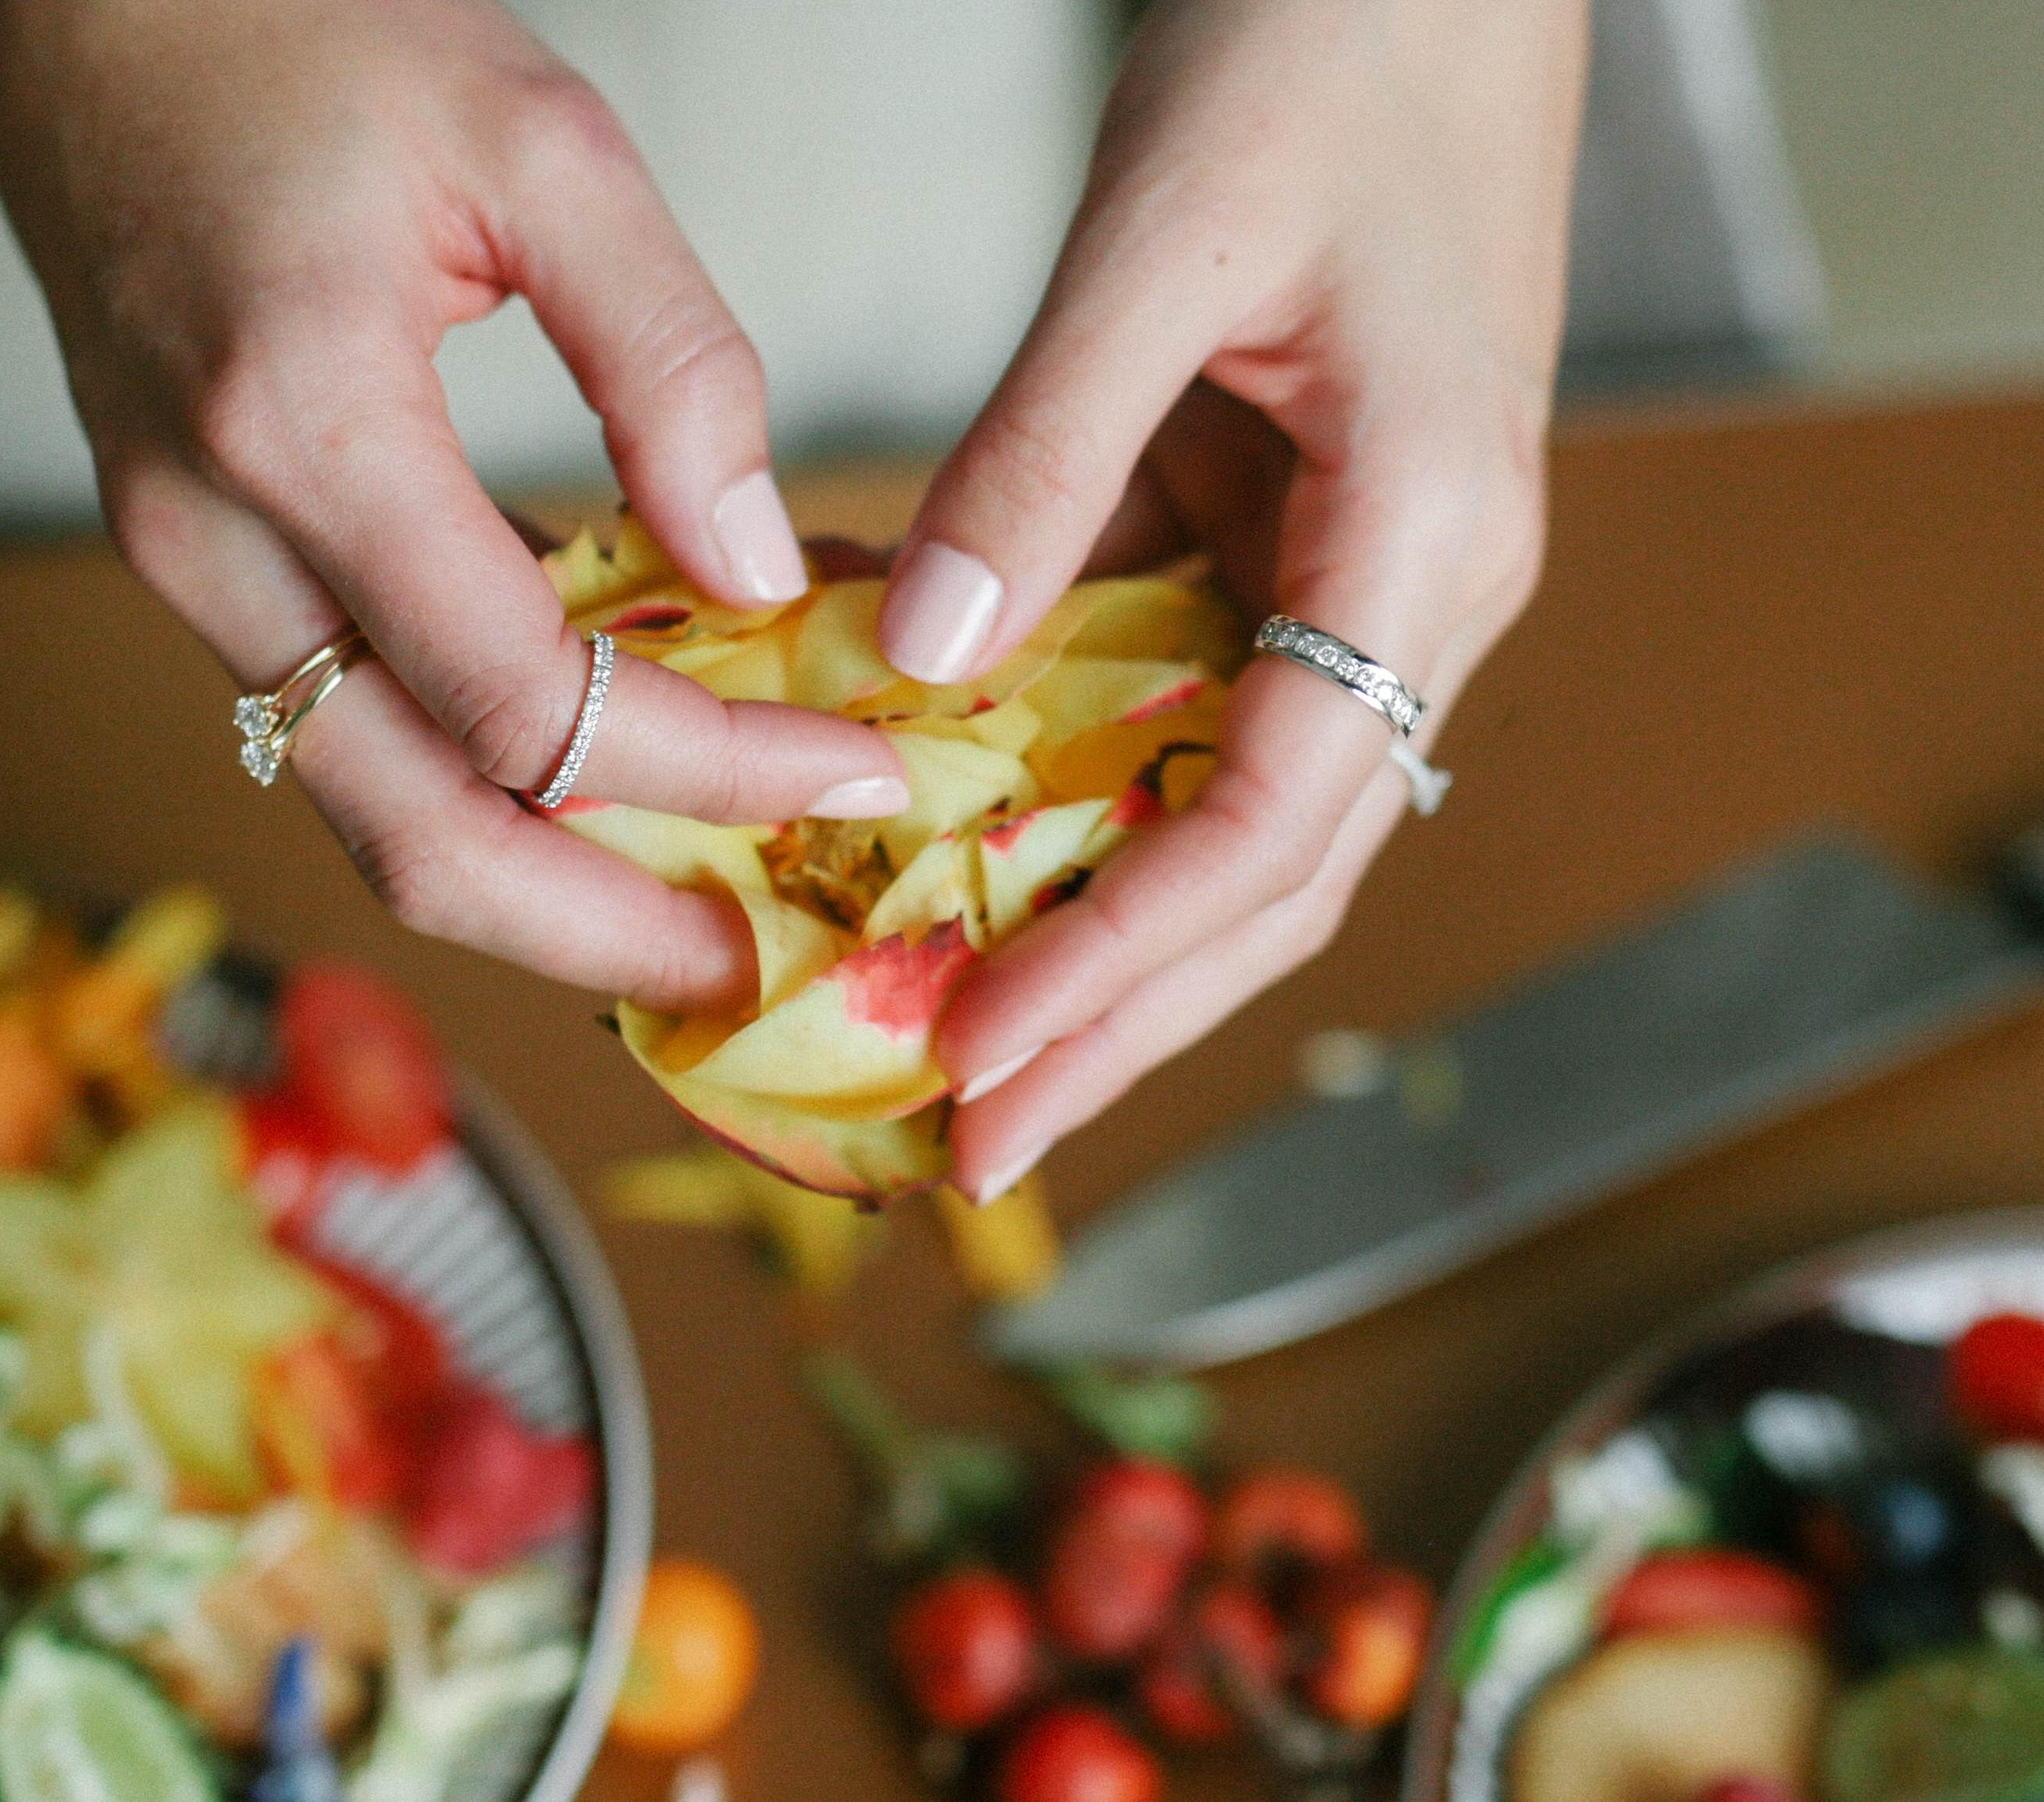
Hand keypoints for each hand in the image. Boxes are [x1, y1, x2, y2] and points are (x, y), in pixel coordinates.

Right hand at [0, 0, 906, 1010]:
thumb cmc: (294, 22)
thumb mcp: (539, 141)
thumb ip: (670, 362)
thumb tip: (755, 572)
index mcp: (299, 431)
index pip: (532, 707)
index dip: (711, 774)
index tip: (856, 779)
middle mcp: (219, 545)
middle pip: (421, 845)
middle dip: (606, 938)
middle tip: (756, 970)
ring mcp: (195, 574)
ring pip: (380, 816)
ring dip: (551, 886)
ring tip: (707, 904)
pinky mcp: (213, 569)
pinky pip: (366, 730)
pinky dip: (498, 783)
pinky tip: (622, 770)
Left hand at [878, 0, 1586, 1201]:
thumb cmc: (1333, 41)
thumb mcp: (1165, 238)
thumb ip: (1048, 455)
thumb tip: (920, 660)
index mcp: (1429, 542)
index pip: (1275, 821)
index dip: (1125, 961)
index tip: (984, 1055)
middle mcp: (1406, 596)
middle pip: (1263, 876)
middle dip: (1118, 1021)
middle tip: (972, 1143)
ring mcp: (1344, 580)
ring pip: (1217, 818)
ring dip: (1093, 940)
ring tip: (962, 1053)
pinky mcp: (1272, 542)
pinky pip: (1165, 708)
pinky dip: (1062, 791)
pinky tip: (951, 851)